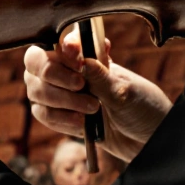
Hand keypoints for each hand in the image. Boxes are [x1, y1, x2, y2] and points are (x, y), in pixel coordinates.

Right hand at [23, 30, 171, 162]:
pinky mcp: (59, 116)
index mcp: (85, 56)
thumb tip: (81, 59)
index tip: (77, 59)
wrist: (149, 140)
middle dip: (55, 75)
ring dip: (60, 100)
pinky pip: (42, 114)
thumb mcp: (125, 91)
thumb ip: (100, 76)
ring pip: (35, 90)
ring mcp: (61, 94)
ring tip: (91, 109)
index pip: (56, 43)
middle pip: (35, 64)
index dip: (60, 50)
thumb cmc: (143, 107)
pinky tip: (81, 124)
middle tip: (80, 86)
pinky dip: (59, 119)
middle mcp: (68, 71)